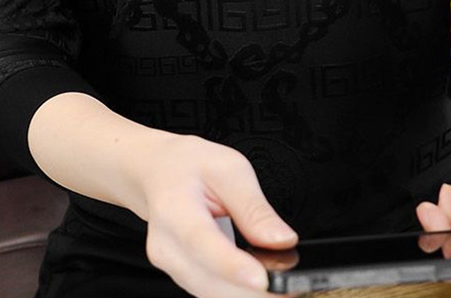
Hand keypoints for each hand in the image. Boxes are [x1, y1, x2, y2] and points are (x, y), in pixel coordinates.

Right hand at [135, 131, 302, 297]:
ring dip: (248, 294)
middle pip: (210, 281)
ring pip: (213, 294)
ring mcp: (170, 266)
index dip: (233, 267)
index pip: (203, 244)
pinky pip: (212, 291)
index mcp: (175, 209)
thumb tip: (282, 240)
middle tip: (291, 283)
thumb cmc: (191, 166)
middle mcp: (166, 246)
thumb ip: (254, 207)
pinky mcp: (181, 276)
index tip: (263, 280)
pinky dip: (237, 290)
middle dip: (253, 290)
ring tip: (281, 279)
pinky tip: (259, 279)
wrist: (159, 173)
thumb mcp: (229, 168)